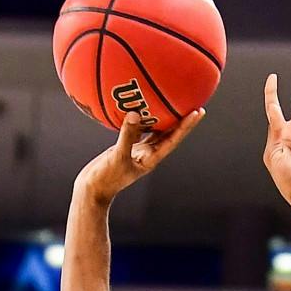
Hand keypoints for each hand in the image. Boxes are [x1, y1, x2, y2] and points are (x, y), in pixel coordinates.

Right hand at [74, 110, 202, 204]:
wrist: (92, 190)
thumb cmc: (105, 179)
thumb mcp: (117, 157)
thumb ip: (126, 136)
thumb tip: (134, 114)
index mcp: (151, 158)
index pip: (173, 139)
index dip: (186, 126)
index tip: (198, 111)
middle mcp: (148, 153)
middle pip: (170, 133)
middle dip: (182, 118)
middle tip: (193, 100)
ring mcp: (138, 151)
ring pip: (155, 131)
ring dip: (164, 117)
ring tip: (172, 100)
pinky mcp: (127, 147)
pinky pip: (138, 129)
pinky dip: (141, 118)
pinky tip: (141, 106)